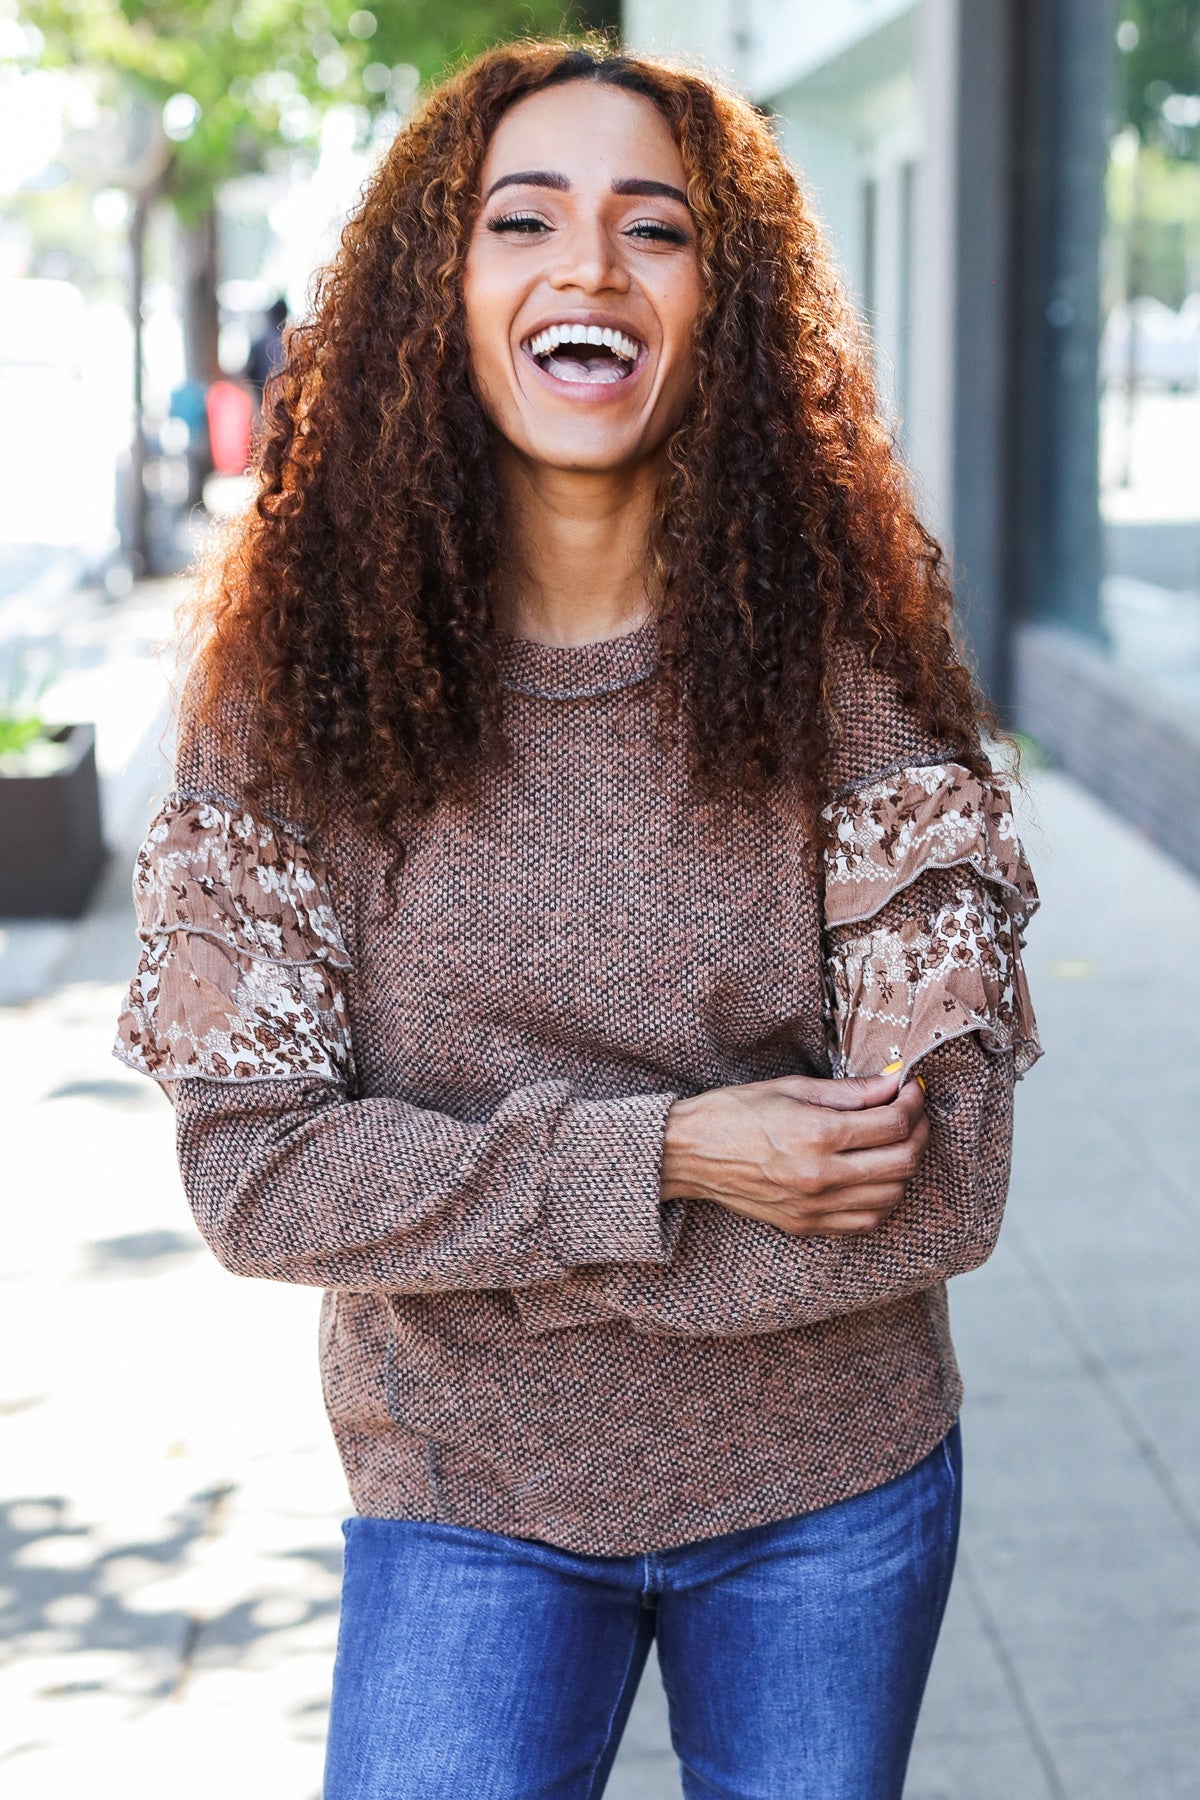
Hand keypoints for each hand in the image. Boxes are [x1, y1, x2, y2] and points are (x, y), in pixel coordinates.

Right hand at [660, 1072, 928, 1236]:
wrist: (687, 1154)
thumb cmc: (733, 1112)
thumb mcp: (791, 1088)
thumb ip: (849, 1091)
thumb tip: (893, 1084)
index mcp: (817, 1134)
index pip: (893, 1123)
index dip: (913, 1102)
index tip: (911, 1088)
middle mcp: (821, 1175)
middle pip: (902, 1161)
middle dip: (918, 1132)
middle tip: (912, 1112)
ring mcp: (815, 1206)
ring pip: (891, 1195)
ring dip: (903, 1166)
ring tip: (893, 1142)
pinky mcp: (807, 1225)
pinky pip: (866, 1221)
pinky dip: (882, 1199)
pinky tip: (873, 1175)